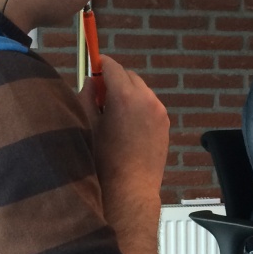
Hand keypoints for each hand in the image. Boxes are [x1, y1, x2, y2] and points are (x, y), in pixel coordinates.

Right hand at [76, 56, 169, 222]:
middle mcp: (147, 99)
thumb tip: (91, 82)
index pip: (112, 67)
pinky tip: (127, 126)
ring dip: (128, 94)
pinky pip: (150, 105)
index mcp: (125, 96)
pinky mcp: (165, 123)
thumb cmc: (103, 160)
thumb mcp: (87, 125)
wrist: (130, 188)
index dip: (100, 64)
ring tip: (114, 115)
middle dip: (115, 80)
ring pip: (141, 90)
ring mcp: (159, 111)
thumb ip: (87, 97)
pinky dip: (139, 107)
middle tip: (100, 96)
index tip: (93, 66)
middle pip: (129, 76)